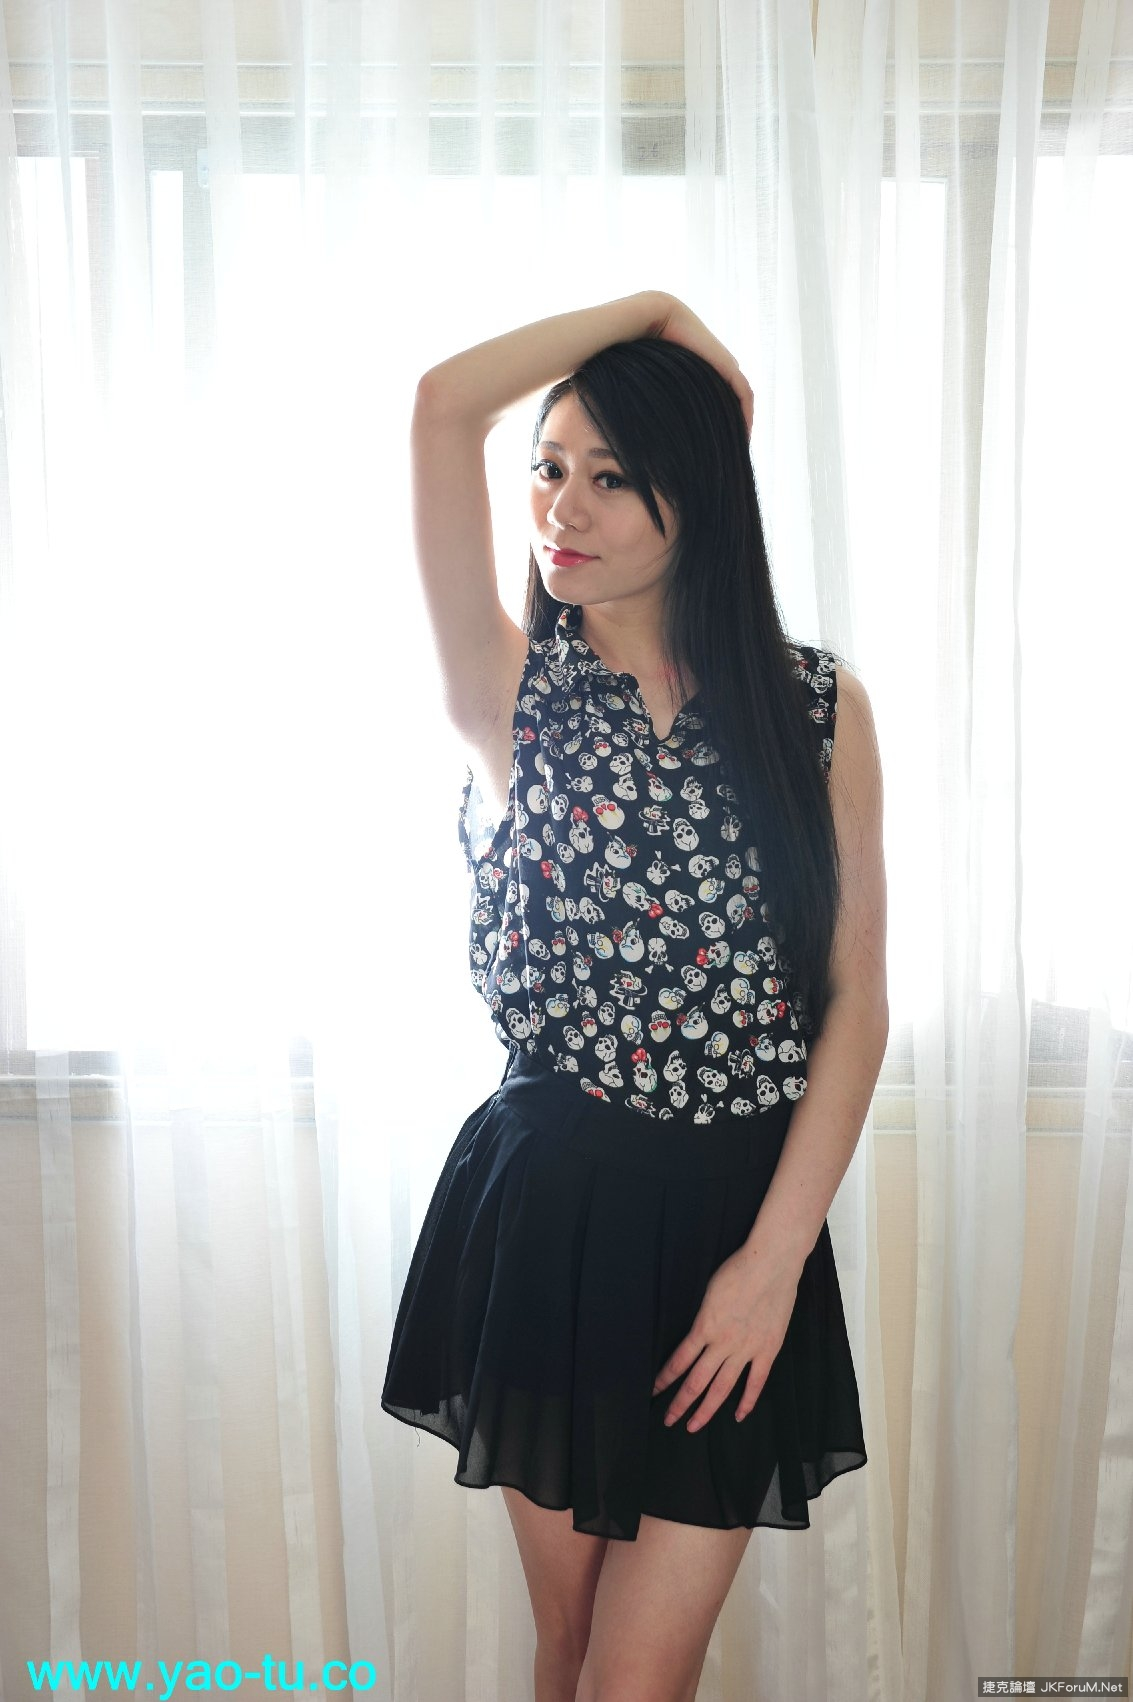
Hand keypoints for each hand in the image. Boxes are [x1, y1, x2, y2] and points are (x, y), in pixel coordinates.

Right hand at [648, 296, 754, 436]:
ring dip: (739, 423)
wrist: (649, 317)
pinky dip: (745, 415)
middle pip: (727, 399)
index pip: (712, 397)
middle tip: (728, 451)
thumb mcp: (647, 379)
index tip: (711, 446)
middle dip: (730, 425)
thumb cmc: (635, 347)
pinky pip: (743, 393)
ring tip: (736, 448)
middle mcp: (711, 363)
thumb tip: (640, 426)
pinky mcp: (727, 364)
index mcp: (694, 367)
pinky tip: (742, 436)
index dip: (714, 421)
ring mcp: (721, 362)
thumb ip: (651, 396)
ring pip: (737, 399)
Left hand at [651, 1244, 801, 1430]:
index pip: (679, 1360)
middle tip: (668, 1420)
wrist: (771, 1263)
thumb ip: (702, 1319)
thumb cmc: (737, 1270)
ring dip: (706, 1409)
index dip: (665, 1379)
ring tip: (693, 1426)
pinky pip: (756, 1382)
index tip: (654, 1391)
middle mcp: (723, 1343)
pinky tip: (737, 1416)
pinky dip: (747, 1401)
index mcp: (704, 1327)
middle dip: (680, 1403)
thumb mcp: (708, 1292)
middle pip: (697, 1381)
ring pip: (722, 1388)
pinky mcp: (768, 1350)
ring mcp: (747, 1349)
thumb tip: (696, 1336)